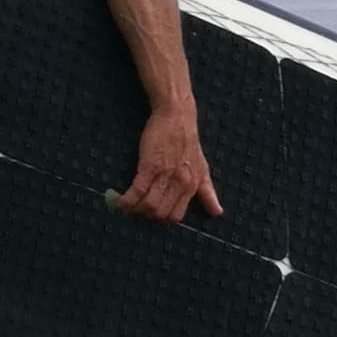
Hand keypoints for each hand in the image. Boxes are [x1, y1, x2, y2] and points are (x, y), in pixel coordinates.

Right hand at [115, 108, 220, 224]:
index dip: (161, 219)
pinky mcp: (149, 166)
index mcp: (192, 186)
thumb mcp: (202, 168)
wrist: (177, 116)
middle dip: (146, 216)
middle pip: (160, 214)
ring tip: (127, 205)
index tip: (151, 214)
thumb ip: (207, 192)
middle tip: (137, 209)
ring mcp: (165, 175)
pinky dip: (126, 200)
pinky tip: (119, 202)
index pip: (175, 216)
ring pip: (149, 206)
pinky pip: (137, 191)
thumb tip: (217, 212)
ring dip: (135, 209)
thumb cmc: (188, 141)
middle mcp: (180, 183)